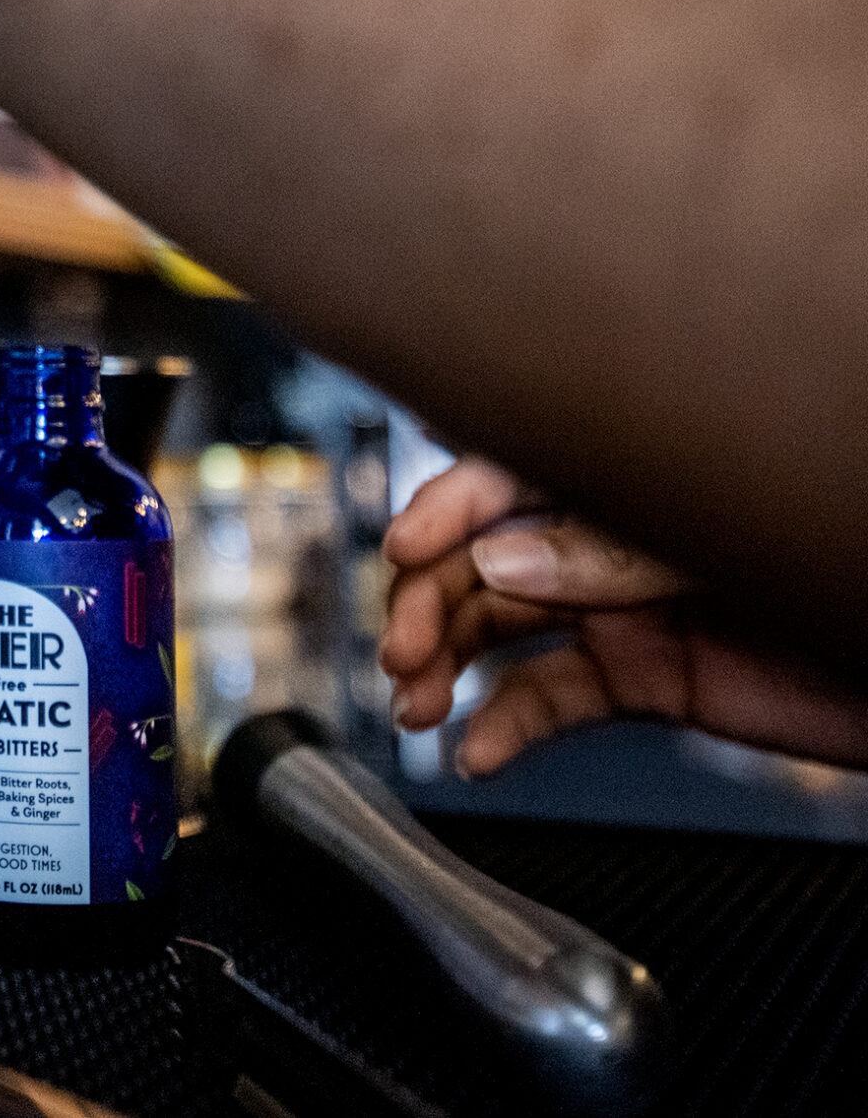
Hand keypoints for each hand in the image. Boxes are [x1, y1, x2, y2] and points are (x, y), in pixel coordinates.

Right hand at [380, 457, 867, 775]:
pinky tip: (477, 751)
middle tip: (402, 652)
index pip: (508, 474)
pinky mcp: (641, 678)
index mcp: (630, 476)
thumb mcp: (731, 551)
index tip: (405, 549)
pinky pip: (550, 698)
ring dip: (443, 666)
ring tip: (416, 706)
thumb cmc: (845, 568)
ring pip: (499, 628)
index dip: (446, 509)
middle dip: (427, 601)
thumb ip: (617, 557)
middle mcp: (611, 536)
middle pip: (483, 557)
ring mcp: (622, 607)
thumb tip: (503, 565)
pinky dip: (504, 727)